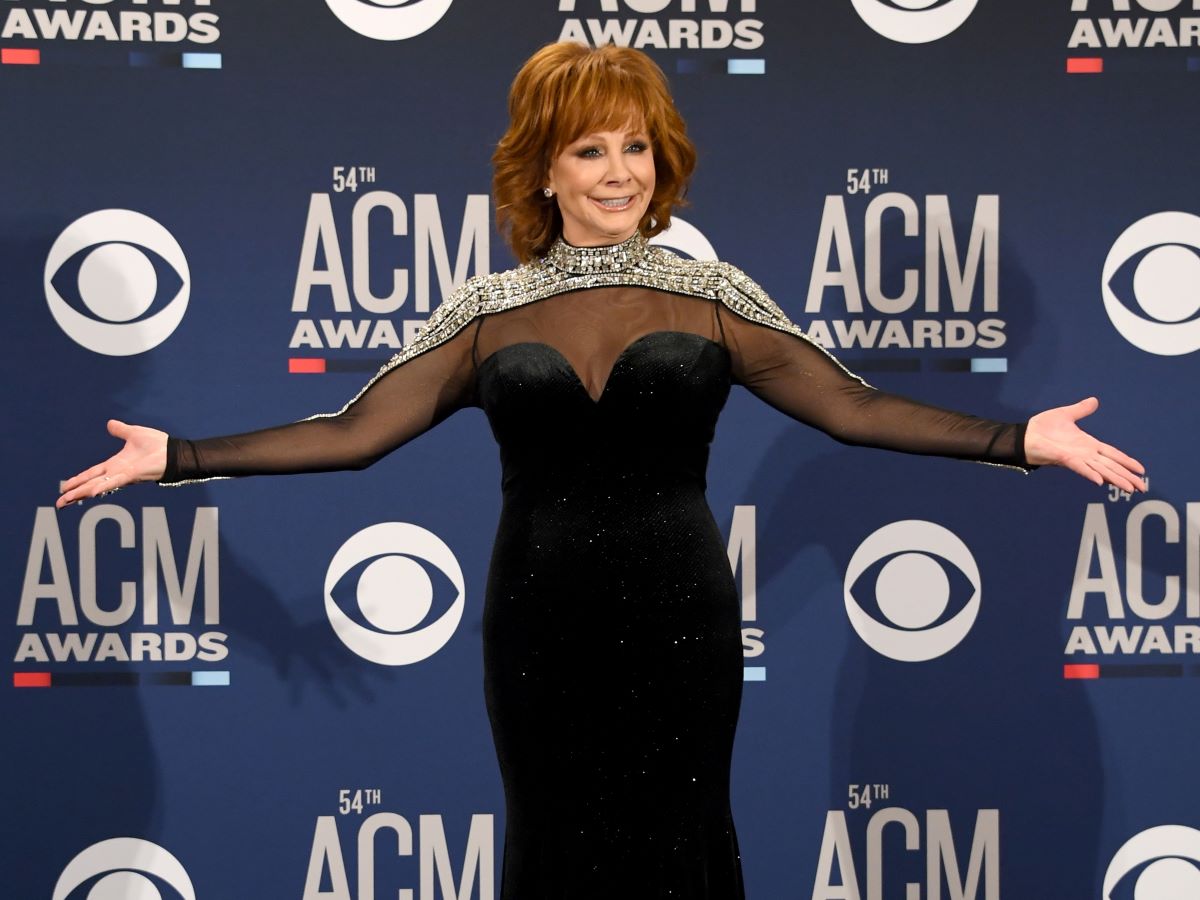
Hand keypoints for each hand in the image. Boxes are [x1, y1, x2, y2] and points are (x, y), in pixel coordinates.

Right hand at [57, 419, 168, 507]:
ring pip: (97, 486)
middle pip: (90, 484)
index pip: (92, 474)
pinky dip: (102, 487)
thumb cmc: (158, 445)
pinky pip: (113, 482)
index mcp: (115, 465)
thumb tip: (110, 423)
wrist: (173, 451)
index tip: (64, 488)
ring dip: (82, 493)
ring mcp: (123, 476)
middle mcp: (116, 473)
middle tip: (59, 503)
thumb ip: (121, 431)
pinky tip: (91, 492)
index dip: (78, 480)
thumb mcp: (134, 434)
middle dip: (75, 493)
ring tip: (66, 502)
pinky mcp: (131, 476)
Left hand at [1024, 397, 1145, 492]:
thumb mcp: (1065, 414)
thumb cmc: (1042, 428)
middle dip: (1127, 476)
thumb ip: (1080, 410)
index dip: (1127, 461)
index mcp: (1088, 444)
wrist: (1024, 435)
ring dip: (1115, 478)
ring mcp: (1076, 458)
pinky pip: (1081, 467)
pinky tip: (1101, 482)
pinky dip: (1091, 474)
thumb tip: (1094, 401)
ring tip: (1129, 489)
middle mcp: (1085, 454)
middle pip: (1111, 466)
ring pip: (1101, 470)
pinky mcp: (1065, 459)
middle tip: (1142, 488)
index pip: (1112, 454)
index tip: (1141, 470)